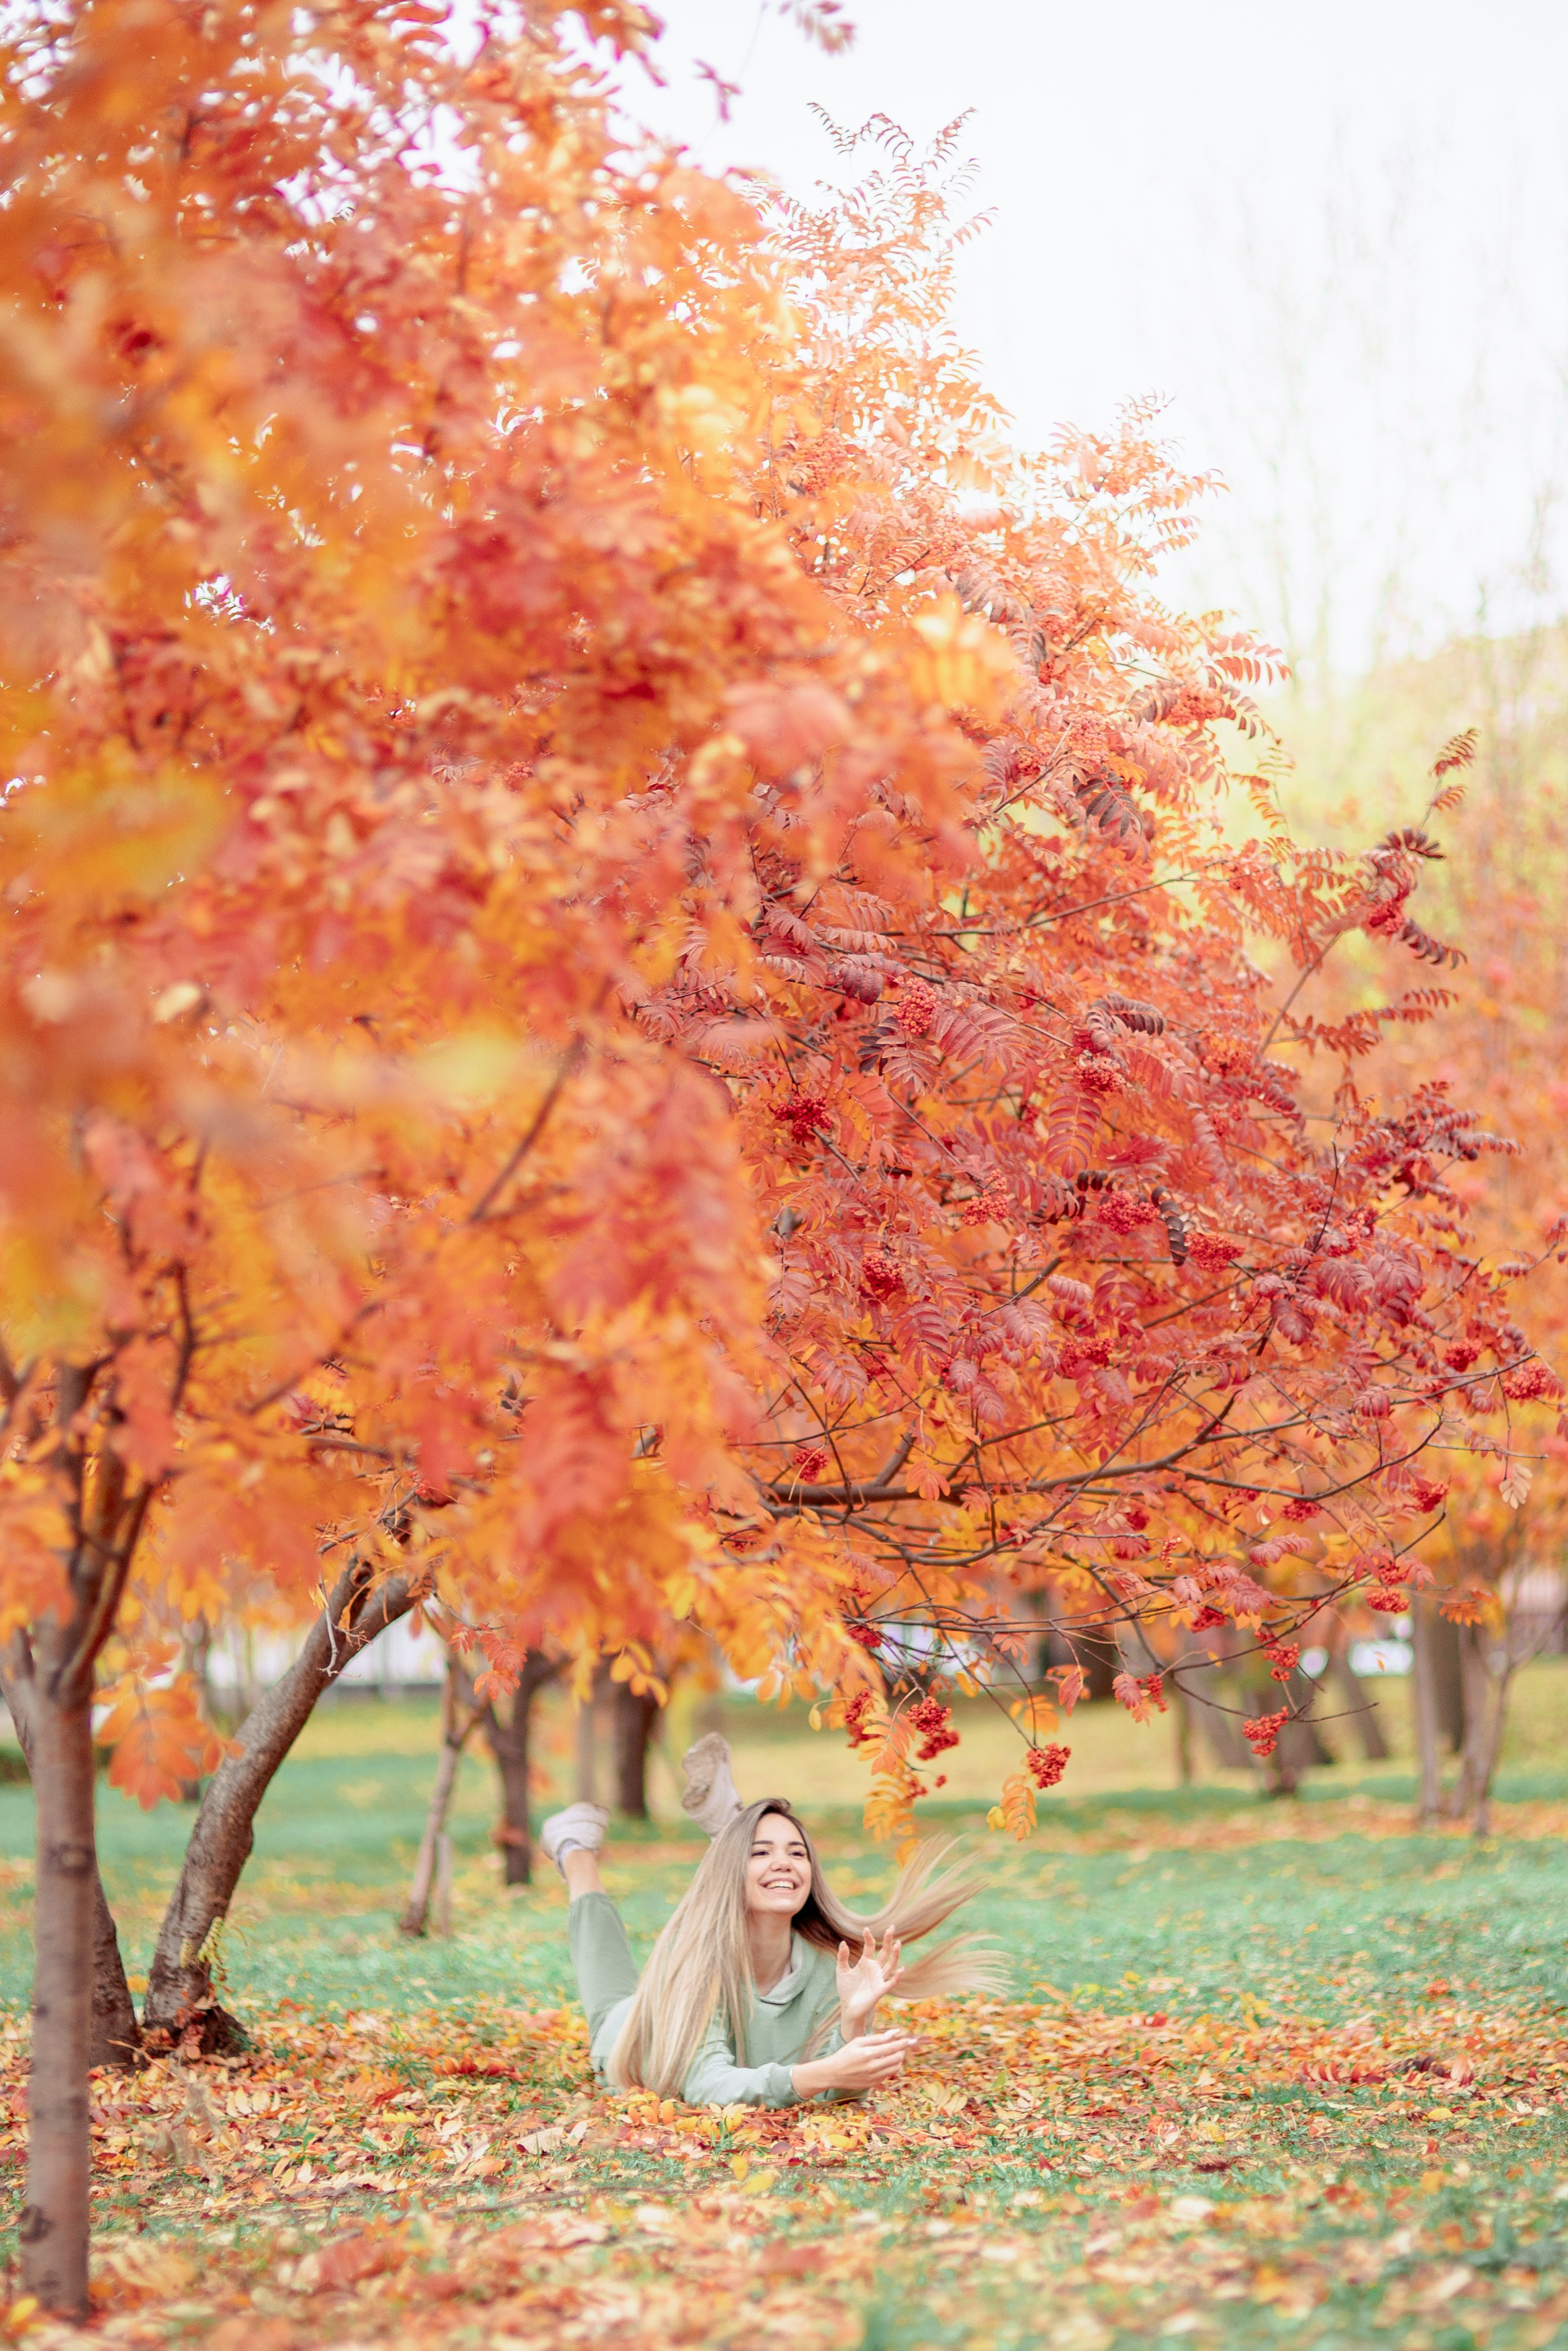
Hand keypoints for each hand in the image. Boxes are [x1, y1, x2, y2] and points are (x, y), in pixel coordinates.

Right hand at [795, 2029, 915, 2097]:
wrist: (833, 2073)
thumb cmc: (845, 2054)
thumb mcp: (858, 2042)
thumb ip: (876, 2038)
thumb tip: (893, 2033)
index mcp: (868, 2054)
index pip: (892, 2047)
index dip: (903, 2043)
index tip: (911, 2039)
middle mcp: (872, 2067)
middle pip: (896, 2059)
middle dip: (901, 2051)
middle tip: (899, 2045)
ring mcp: (873, 2078)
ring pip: (894, 2069)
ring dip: (898, 2060)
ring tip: (893, 2053)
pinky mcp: (873, 2085)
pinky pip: (888, 2076)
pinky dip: (890, 2068)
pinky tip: (885, 2063)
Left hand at [836, 1927, 904, 2029]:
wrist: (848, 2008)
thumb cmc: (846, 1989)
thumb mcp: (841, 1970)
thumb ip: (842, 1957)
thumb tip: (843, 1942)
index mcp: (866, 1962)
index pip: (870, 1946)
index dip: (868, 1938)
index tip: (865, 1929)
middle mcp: (875, 1969)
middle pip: (884, 1952)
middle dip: (888, 1940)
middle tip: (892, 1927)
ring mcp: (879, 1978)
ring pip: (890, 1964)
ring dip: (895, 1954)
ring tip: (897, 1943)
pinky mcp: (880, 1990)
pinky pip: (891, 1982)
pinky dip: (897, 1976)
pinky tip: (901, 1969)